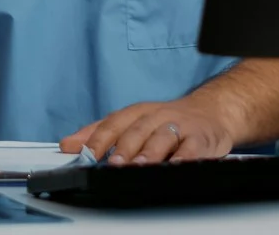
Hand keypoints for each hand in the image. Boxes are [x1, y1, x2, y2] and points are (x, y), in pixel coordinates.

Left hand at [61, 96, 237, 165]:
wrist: (211, 112)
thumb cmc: (166, 121)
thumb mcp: (133, 121)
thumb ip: (100, 133)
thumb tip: (67, 145)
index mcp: (137, 113)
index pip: (113, 123)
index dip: (98, 138)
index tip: (85, 153)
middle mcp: (156, 116)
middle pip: (136, 130)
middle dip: (123, 147)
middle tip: (112, 163)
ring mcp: (179, 126)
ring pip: (162, 138)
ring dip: (150, 152)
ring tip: (138, 166)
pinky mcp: (201, 138)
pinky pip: (192, 148)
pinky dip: (183, 157)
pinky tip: (175, 166)